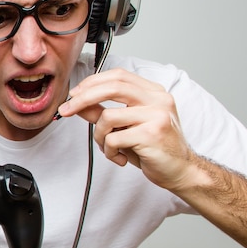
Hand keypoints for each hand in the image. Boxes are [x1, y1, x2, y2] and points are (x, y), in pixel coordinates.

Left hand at [57, 68, 194, 190]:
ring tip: (109, 147)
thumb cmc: (154, 148)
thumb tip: (78, 103)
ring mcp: (157, 115)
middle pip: (111, 87)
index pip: (118, 76)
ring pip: (108, 116)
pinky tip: (119, 157)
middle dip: (82, 98)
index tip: (74, 94)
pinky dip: (109, 150)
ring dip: (99, 135)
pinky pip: (113, 138)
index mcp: (153, 92)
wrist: (181, 171)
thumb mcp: (126, 126)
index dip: (92, 82)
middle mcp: (158, 99)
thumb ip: (103, 112)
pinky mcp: (152, 134)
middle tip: (66, 110)